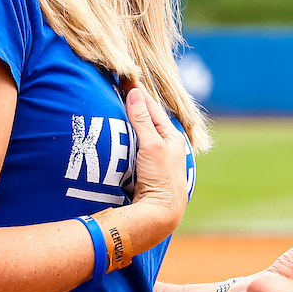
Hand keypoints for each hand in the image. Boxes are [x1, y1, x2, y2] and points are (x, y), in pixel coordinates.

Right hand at [124, 83, 188, 238]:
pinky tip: (123, 134)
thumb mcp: (151, 145)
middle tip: (120, 87)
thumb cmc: (161, 178)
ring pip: (145, 132)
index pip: (152, 107)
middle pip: (149, 119)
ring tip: (120, 105)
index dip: (138, 93)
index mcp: (172, 136)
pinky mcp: (150, 169)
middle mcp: (168, 145)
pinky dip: (132, 136)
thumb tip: (135, 93)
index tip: (125, 78)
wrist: (162, 213)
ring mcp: (159, 157)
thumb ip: (142, 120)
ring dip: (134, 120)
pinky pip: (139, 146)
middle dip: (136, 104)